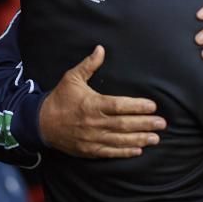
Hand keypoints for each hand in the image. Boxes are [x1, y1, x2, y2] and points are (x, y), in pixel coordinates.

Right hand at [39, 46, 164, 157]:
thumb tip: (101, 49)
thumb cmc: (59, 99)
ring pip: (120, 140)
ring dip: (140, 139)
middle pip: (124, 124)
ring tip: (156, 138)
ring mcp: (92, 138)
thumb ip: (89, 65)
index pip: (119, 106)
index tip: (152, 106)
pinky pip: (110, 152)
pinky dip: (125, 152)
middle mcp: (94, 123)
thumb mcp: (71, 78)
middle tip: (162, 123)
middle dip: (145, 124)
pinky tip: (138, 150)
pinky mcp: (89, 150)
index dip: (137, 106)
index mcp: (92, 104)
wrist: (40, 124)